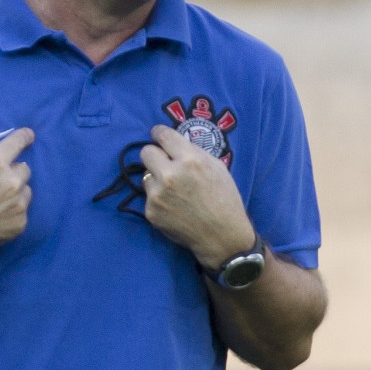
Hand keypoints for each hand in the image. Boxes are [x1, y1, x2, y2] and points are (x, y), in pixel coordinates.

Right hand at [0, 125, 34, 265]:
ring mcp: (18, 204)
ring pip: (26, 191)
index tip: (28, 135)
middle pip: (24, 168)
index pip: (18, 142)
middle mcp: (12, 181)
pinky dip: (13, 212)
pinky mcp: (20, 223)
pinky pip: (23, 212)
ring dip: (16, 192)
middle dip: (13, 171)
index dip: (24, 136)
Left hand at [140, 125, 254, 270]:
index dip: (159, 133)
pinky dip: (158, 198)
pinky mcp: (151, 211)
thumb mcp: (217, 166)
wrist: (222, 236)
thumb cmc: (224, 199)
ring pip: (146, 175)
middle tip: (164, 162)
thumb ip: (193, 152)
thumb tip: (173, 143)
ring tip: (174, 190)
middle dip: (155, 154)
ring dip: (156, 178)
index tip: (157, 135)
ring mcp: (157, 194)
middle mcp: (170, 174)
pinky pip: (148, 196)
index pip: (162, 135)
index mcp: (189, 159)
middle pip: (146, 152)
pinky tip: (174, 206)